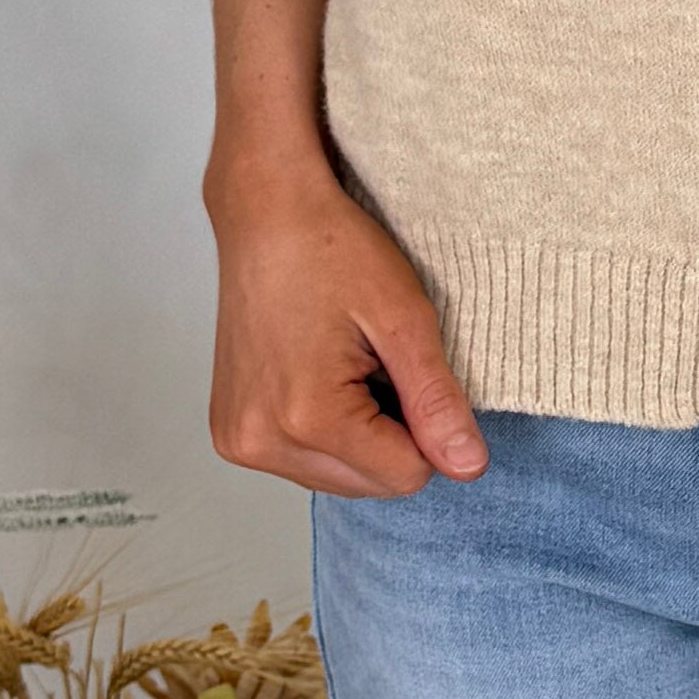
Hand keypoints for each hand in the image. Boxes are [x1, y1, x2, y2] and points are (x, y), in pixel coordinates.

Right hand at [205, 145, 487, 495]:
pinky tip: (318, 374)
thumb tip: (468, 467)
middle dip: (391, 434)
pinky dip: (326, 430)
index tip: (403, 366)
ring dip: (359, 435)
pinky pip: (305, 462)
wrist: (266, 212)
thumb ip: (437, 403)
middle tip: (372, 361)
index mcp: (306, 417)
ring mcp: (239, 440)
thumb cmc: (332, 249)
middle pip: (372, 485)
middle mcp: (261, 440)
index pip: (407, 474)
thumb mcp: (405, 320)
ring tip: (343, 364)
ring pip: (341, 478)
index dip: (427, 425)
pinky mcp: (230, 433)